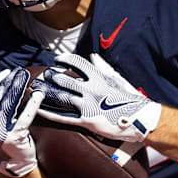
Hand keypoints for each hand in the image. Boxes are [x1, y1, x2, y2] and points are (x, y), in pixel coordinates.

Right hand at [0, 67, 43, 177]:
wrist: (13, 163)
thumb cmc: (1, 138)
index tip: (8, 72)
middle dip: (11, 81)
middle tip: (21, 71)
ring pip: (11, 103)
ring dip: (20, 87)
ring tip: (28, 77)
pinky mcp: (14, 137)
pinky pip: (25, 115)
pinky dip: (32, 103)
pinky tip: (39, 94)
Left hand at [31, 53, 161, 141]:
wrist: (140, 119)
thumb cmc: (130, 98)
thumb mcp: (117, 79)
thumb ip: (103, 67)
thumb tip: (93, 56)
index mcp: (99, 77)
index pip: (78, 63)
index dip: (65, 60)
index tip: (58, 60)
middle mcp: (91, 89)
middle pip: (65, 80)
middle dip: (52, 77)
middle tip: (44, 75)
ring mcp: (88, 105)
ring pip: (62, 97)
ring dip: (47, 92)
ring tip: (37, 88)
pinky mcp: (86, 121)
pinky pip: (64, 117)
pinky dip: (49, 112)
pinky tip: (39, 109)